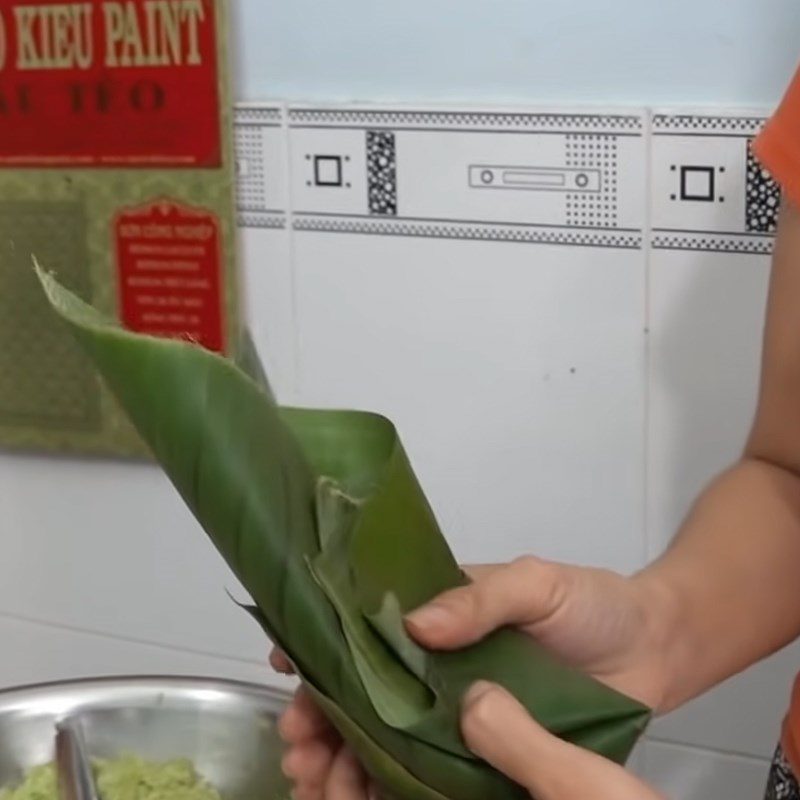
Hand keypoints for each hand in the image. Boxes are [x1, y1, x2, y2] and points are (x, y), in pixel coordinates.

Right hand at [273, 557, 674, 798]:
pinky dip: (387, 789)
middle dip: (321, 720)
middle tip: (299, 752)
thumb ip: (480, 597)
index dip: (321, 647)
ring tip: (319, 787)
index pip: (365, 628)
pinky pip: (428, 775)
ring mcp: (459, 712)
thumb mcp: (536, 583)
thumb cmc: (593, 603)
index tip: (289, 673)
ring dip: (343, 761)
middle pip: (363, 692)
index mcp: (439, 616)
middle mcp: (437, 666)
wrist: (654, 649)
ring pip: (384, 738)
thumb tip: (416, 624)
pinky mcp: (485, 751)